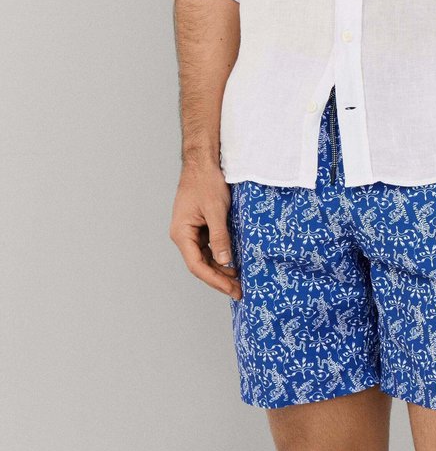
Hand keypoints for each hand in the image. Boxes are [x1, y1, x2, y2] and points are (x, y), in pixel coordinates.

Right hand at [169, 163, 242, 299]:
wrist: (203, 160)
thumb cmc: (206, 181)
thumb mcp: (216, 210)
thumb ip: (219, 237)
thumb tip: (224, 262)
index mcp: (181, 233)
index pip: (197, 265)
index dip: (215, 280)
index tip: (231, 289)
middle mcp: (183, 234)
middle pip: (200, 264)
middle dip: (219, 278)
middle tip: (239, 290)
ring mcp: (190, 230)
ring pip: (205, 256)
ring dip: (220, 268)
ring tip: (238, 279)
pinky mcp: (199, 225)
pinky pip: (208, 245)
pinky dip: (219, 254)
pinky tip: (233, 261)